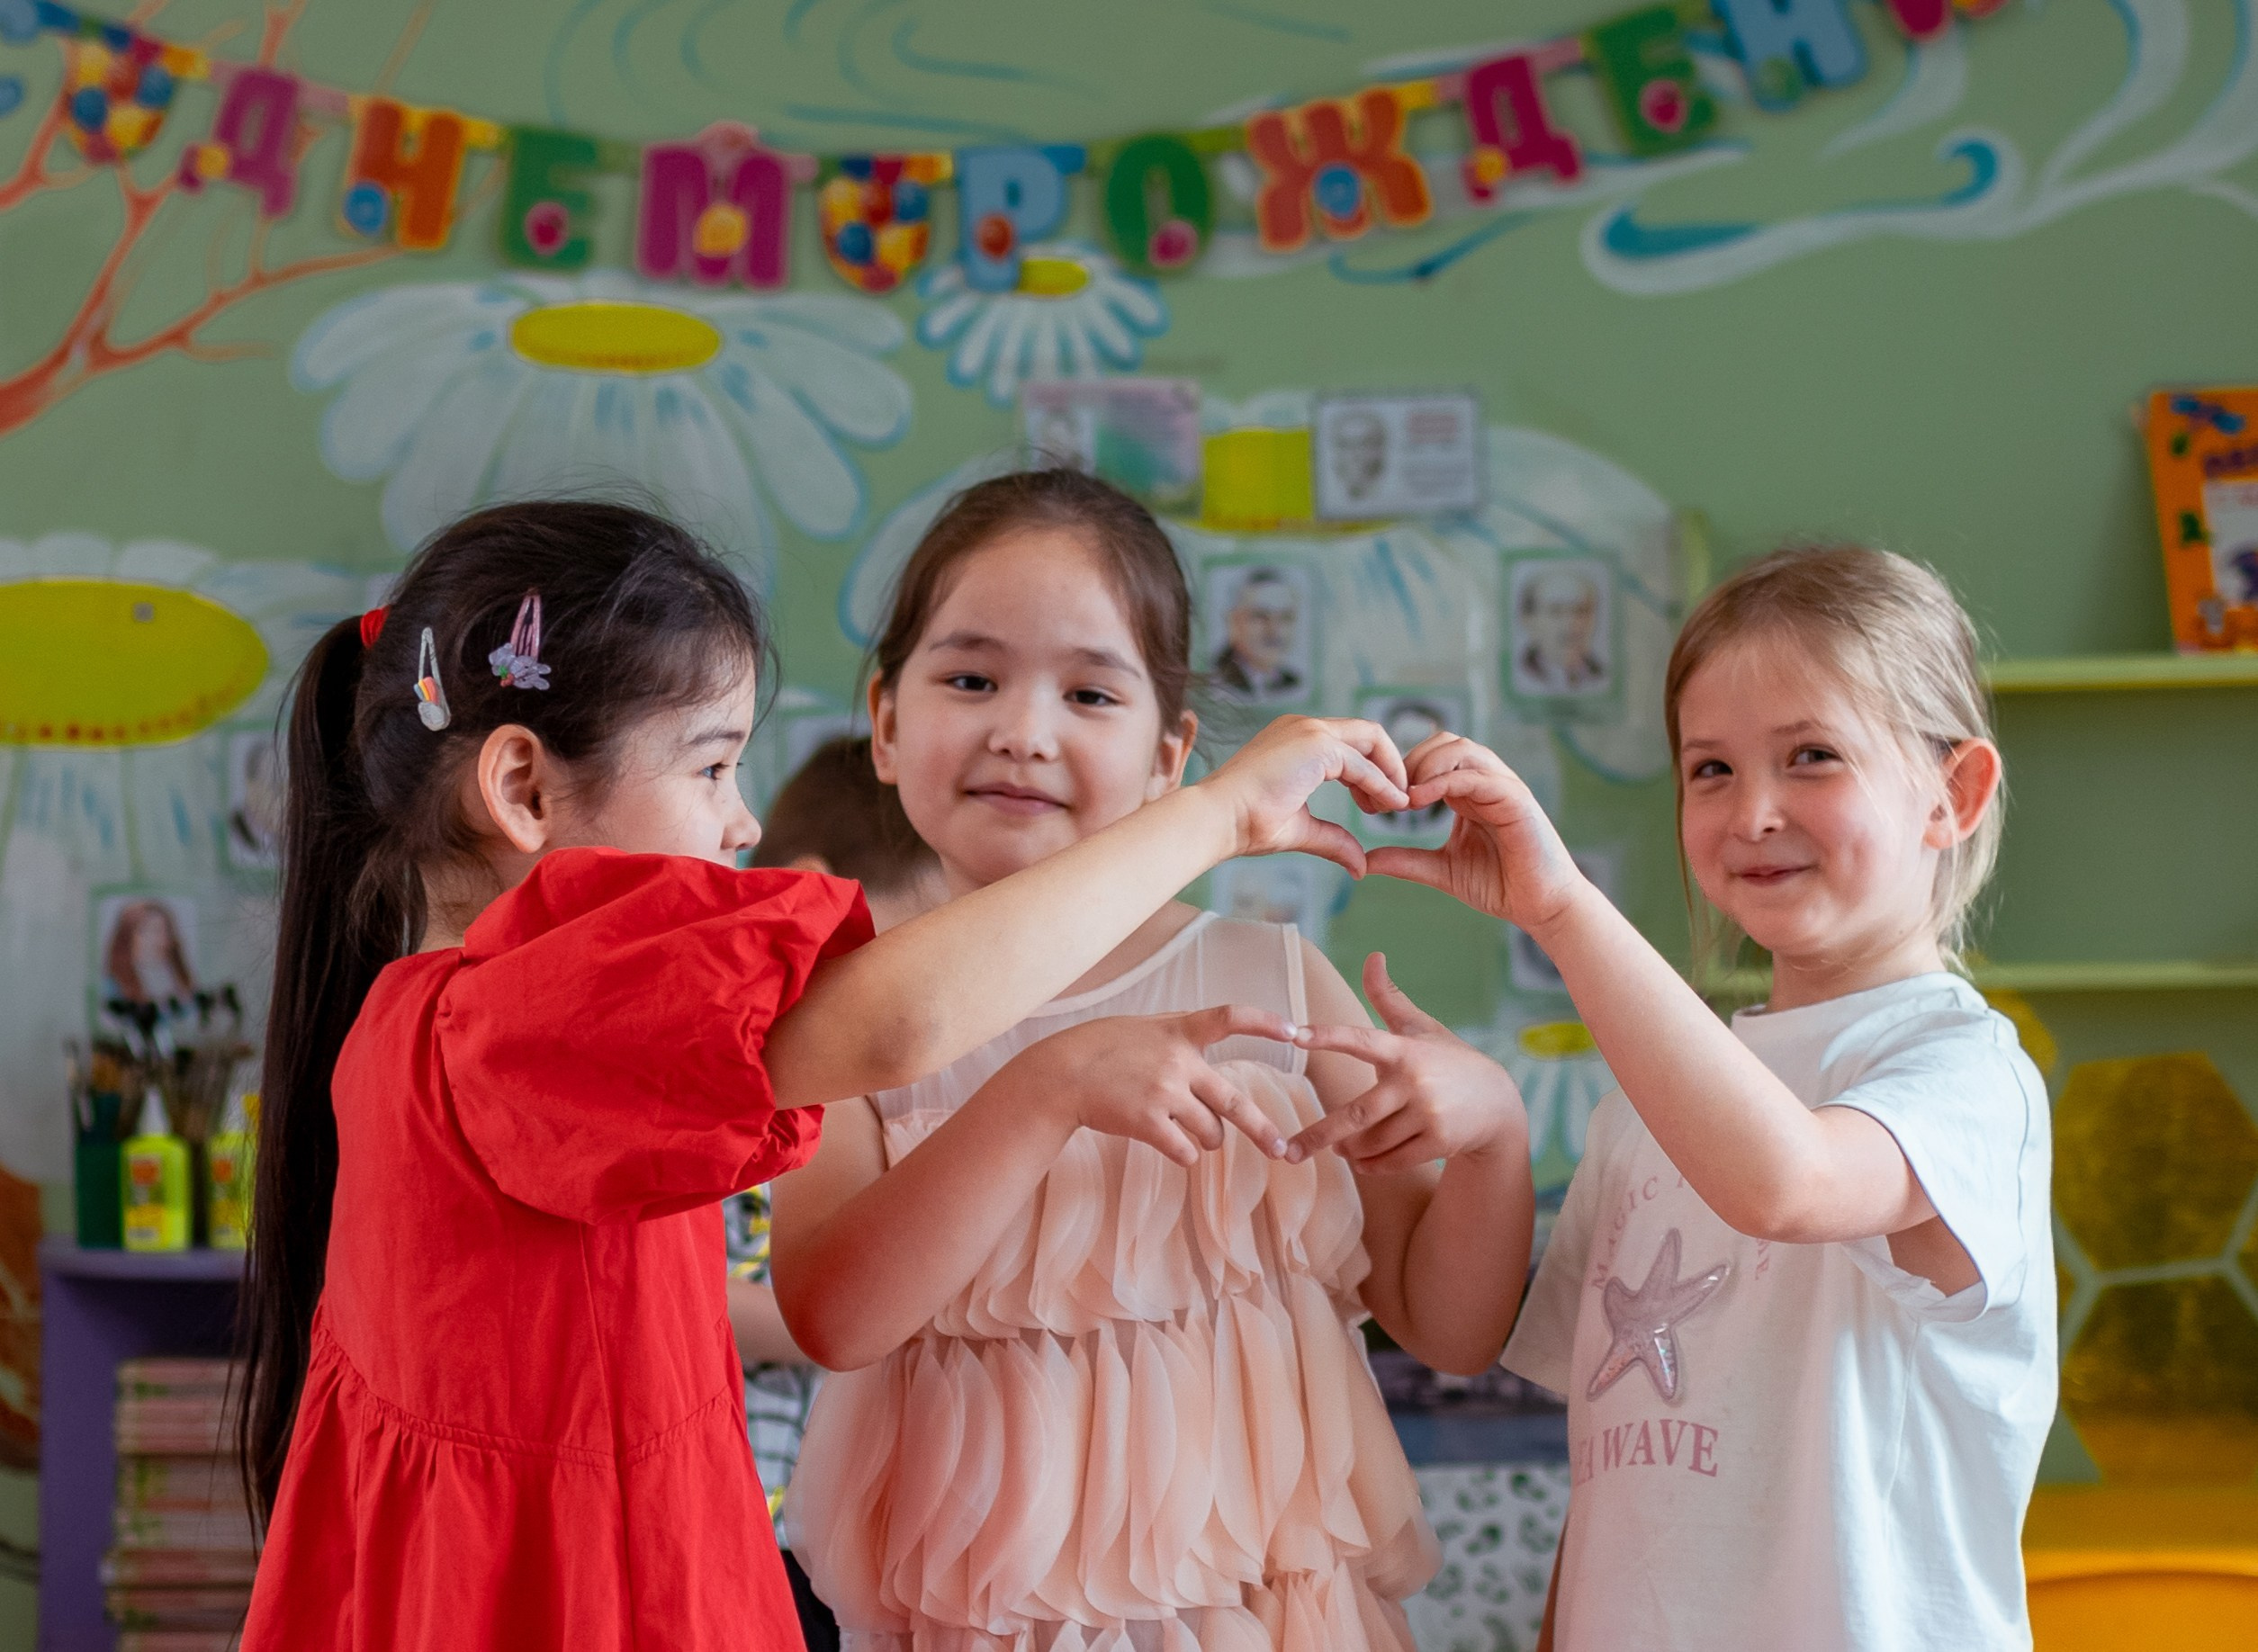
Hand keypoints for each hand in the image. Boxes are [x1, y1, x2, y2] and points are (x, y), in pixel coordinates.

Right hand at [1009, 1005, 1296, 1166]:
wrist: (1059, 1074)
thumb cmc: (1100, 1049)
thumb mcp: (1143, 1028)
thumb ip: (1179, 1036)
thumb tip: (1214, 1046)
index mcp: (1179, 1031)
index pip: (1231, 1017)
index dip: (1266, 1023)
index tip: (1295, 1030)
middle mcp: (1178, 1061)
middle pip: (1233, 1103)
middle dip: (1261, 1129)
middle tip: (1281, 1149)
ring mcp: (1164, 1093)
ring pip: (1209, 1133)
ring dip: (1206, 1140)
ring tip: (1187, 1133)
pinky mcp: (1147, 1122)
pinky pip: (1185, 1151)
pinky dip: (1184, 1154)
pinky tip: (1171, 1146)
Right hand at [1197, 715, 1408, 877]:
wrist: (1218, 820)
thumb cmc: (1245, 825)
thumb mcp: (1300, 829)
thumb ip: (1333, 839)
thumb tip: (1360, 865)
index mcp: (1295, 740)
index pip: (1348, 744)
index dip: (1371, 772)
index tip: (1377, 805)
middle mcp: (1304, 727)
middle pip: (1366, 733)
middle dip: (1389, 765)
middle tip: (1397, 802)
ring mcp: (1309, 731)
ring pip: (1371, 738)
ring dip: (1391, 771)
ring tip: (1397, 804)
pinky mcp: (1315, 744)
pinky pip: (1363, 763)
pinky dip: (1382, 783)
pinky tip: (1391, 805)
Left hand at [1286, 953, 1527, 1174]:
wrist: (1498, 1105)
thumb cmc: (1450, 1061)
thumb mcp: (1422, 1028)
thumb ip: (1390, 998)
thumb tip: (1373, 956)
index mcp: (1404, 1050)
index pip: (1360, 1039)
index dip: (1327, 1036)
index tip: (1295, 1035)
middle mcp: (1415, 1081)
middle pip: (1356, 1114)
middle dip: (1318, 1134)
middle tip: (1288, 1150)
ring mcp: (1428, 1113)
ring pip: (1371, 1141)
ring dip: (1348, 1149)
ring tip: (1337, 1147)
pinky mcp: (1439, 1142)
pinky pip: (1390, 1160)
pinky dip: (1370, 1165)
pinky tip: (1359, 1161)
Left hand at [1364, 734, 1586, 932]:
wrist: (1540, 906)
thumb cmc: (1499, 885)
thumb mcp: (1442, 871)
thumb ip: (1407, 861)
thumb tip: (1365, 861)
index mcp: (1468, 792)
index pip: (1431, 756)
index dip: (1400, 770)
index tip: (1374, 799)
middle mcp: (1486, 782)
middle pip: (1443, 742)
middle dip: (1409, 762)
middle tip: (1386, 794)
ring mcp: (1503, 786)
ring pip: (1461, 749)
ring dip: (1425, 766)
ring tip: (1403, 796)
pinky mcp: (1516, 799)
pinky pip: (1477, 775)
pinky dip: (1446, 781)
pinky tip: (1419, 800)